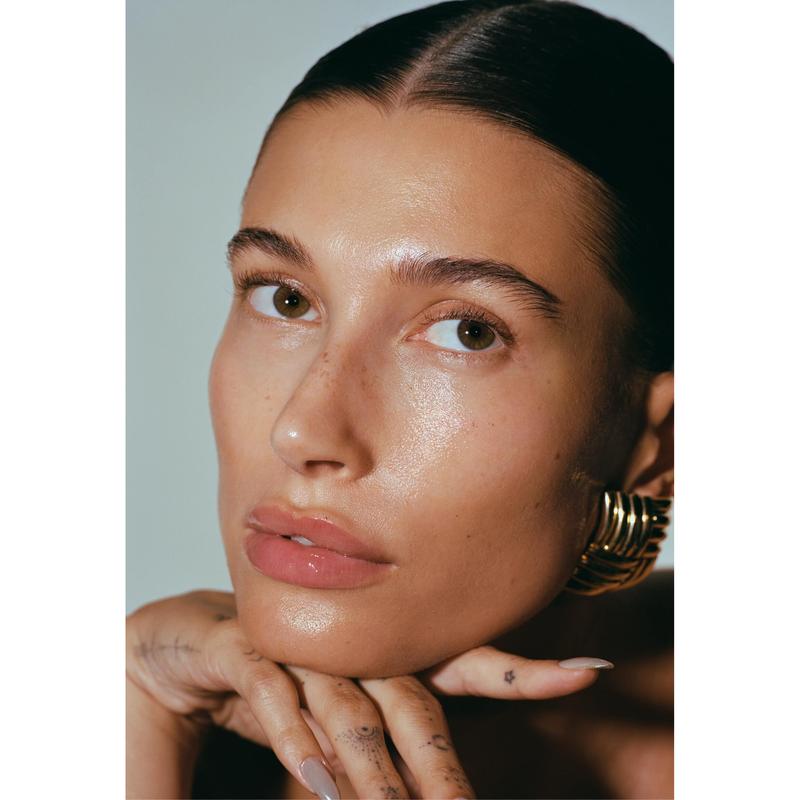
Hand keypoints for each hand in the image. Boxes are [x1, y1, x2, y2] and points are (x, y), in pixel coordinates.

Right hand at [127, 589, 605, 798]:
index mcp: (387, 653)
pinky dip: (300, 738)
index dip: (524, 669)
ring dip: (377, 775)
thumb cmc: (290, 679)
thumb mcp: (347, 710)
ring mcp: (302, 644)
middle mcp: (353, 644)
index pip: (464, 664)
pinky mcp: (247, 649)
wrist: (195, 645)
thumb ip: (392, 739)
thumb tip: (433, 784)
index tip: (590, 672)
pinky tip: (322, 781)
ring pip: (353, 711)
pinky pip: (278, 698)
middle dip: (447, 771)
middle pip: (415, 706)